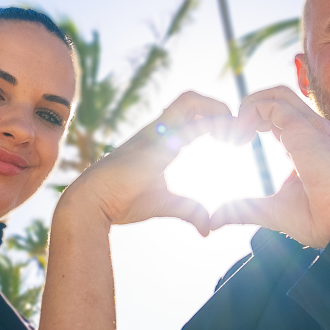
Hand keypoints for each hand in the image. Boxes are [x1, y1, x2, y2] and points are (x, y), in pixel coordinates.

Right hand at [61, 91, 233, 234]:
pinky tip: (226, 140)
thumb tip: (207, 230)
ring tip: (232, 133)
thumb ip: (190, 211)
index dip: (215, 119)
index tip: (234, 140)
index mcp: (161, 140)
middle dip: (219, 107)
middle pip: (192, 99)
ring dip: (216, 109)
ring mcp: (156, 132)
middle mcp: (159, 130)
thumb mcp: (166, 203)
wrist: (93, 202)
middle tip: (236, 133)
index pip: (192, 115)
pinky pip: (188, 122)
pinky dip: (212, 124)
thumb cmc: (122, 201)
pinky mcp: (156, 141)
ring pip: (190, 100)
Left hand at [211, 86, 329, 247]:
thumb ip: (244, 209)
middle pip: (278, 98)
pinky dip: (250, 113)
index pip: (279, 116)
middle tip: (233, 136)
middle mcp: (311, 130)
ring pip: (276, 94)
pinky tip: (241, 137)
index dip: (253, 121)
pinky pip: (272, 104)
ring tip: (236, 134)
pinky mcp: (304, 128)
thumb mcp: (271, 211)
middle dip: (249, 108)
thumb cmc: (319, 219)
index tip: (236, 143)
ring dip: (248, 106)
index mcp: (307, 144)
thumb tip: (215, 220)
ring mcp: (311, 126)